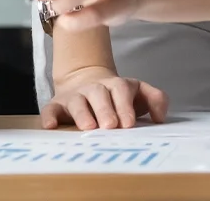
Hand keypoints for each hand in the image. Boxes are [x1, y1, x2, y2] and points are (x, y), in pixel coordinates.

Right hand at [42, 65, 168, 129]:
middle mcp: (95, 89)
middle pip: (99, 94)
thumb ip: (155, 99)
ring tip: (88, 127)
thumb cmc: (117, 97)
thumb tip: (160, 117)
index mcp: (116, 86)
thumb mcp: (138, 94)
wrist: (85, 82)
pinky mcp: (58, 105)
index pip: (121, 90)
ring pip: (77, 101)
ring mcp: (75, 96)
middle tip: (110, 126)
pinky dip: (50, 116)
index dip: (125, 106)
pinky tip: (51, 125)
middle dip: (105, 109)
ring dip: (82, 113)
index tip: (129, 123)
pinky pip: (51, 108)